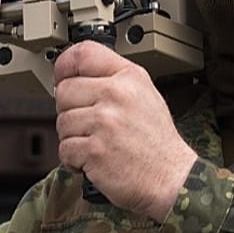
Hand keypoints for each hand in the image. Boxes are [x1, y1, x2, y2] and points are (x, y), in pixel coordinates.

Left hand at [53, 41, 197, 220]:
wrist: (172, 179)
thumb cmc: (157, 143)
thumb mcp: (145, 95)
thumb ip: (113, 81)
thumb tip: (74, 78)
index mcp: (129, 77)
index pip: (83, 53)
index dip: (65, 65)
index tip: (62, 77)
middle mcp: (116, 95)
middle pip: (64, 91)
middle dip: (69, 111)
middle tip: (88, 125)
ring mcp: (105, 122)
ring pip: (61, 122)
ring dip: (73, 138)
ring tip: (97, 144)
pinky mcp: (95, 150)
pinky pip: (64, 149)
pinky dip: (74, 160)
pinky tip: (94, 160)